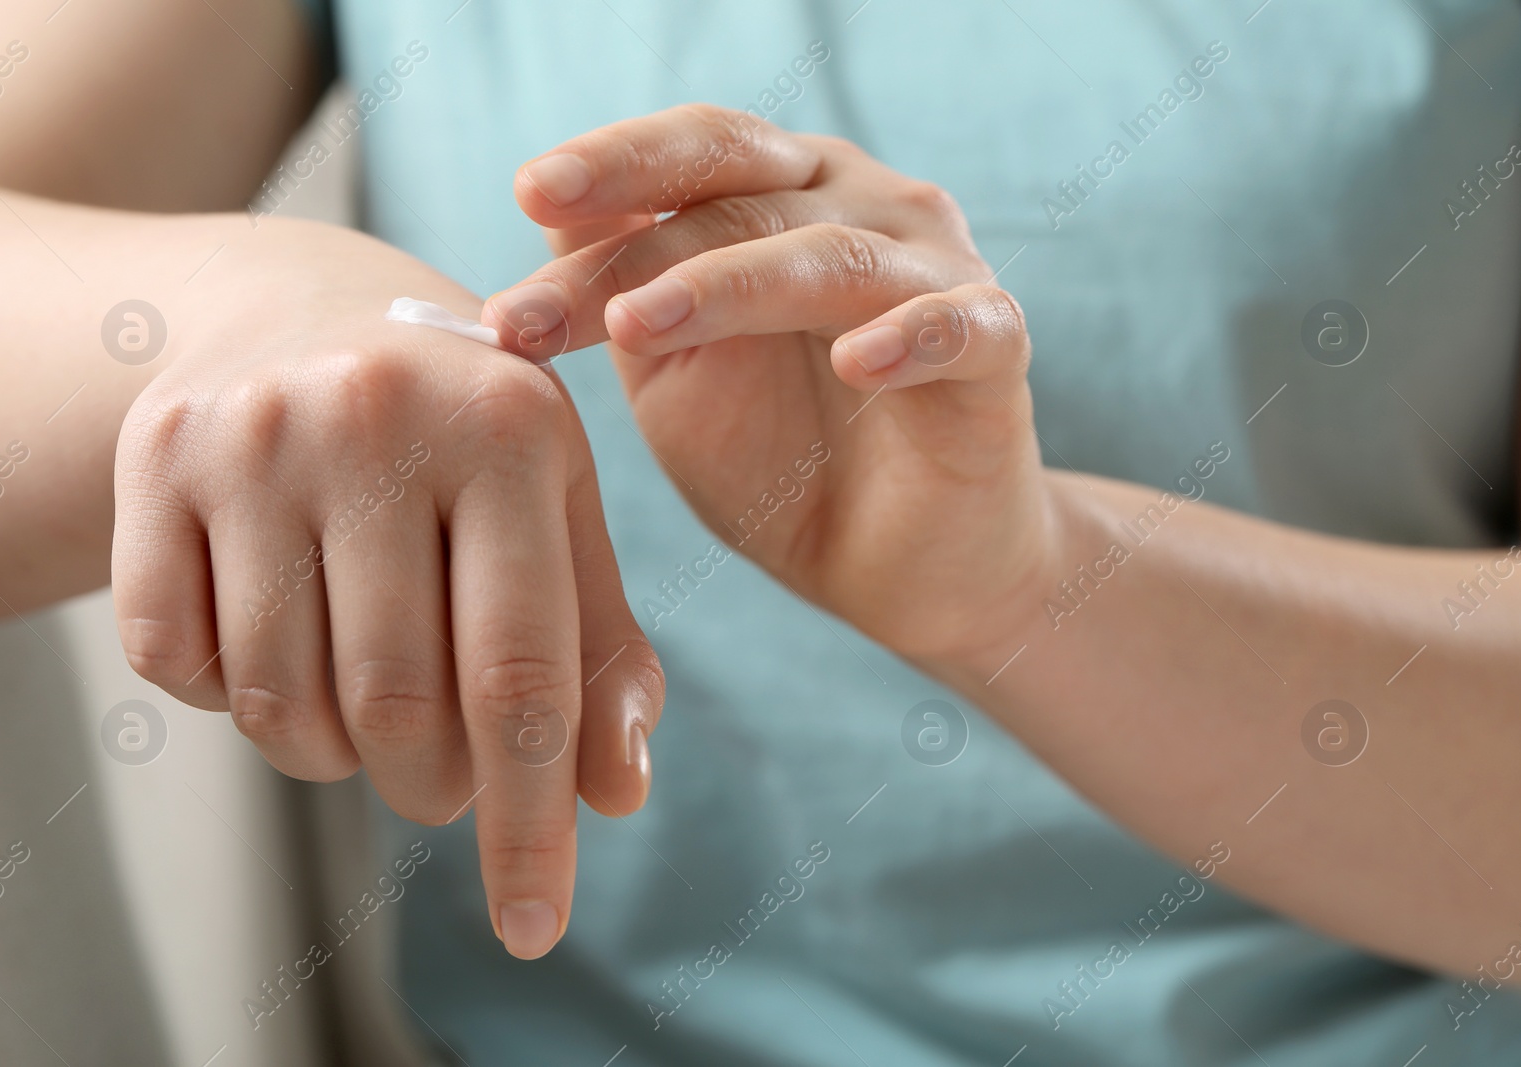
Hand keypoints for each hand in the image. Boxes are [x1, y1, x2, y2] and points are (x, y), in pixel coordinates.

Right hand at [112, 217, 662, 958]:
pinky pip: (174, 662)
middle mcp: (379, 417)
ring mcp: (255, 432)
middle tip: (442, 783)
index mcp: (512, 432)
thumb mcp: (557, 515)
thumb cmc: (463, 444)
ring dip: (328, 756)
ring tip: (364, 716)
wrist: (308, 315)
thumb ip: (599, 650)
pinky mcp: (156, 455)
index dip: (529, 822)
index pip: (523, 675)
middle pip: (399, 705)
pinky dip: (227, 700)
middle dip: (430, 788)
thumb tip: (615, 797)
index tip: (532, 927)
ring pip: (279, 699)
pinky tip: (272, 645)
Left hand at [484, 105, 1050, 670]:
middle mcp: (861, 205)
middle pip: (742, 191)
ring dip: (728, 286)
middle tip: (547, 296)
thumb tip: (548, 212)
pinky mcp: (997, 347)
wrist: (897, 567)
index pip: (689, 159)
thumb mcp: (676, 377)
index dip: (607, 173)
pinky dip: (909, 336)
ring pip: (828, 254)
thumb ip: (626, 295)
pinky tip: (856, 364)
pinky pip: (960, 326)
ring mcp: (935, 270)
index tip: (524, 197)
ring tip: (640, 328)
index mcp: (780, 196)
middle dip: (636, 244)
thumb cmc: (782, 460)